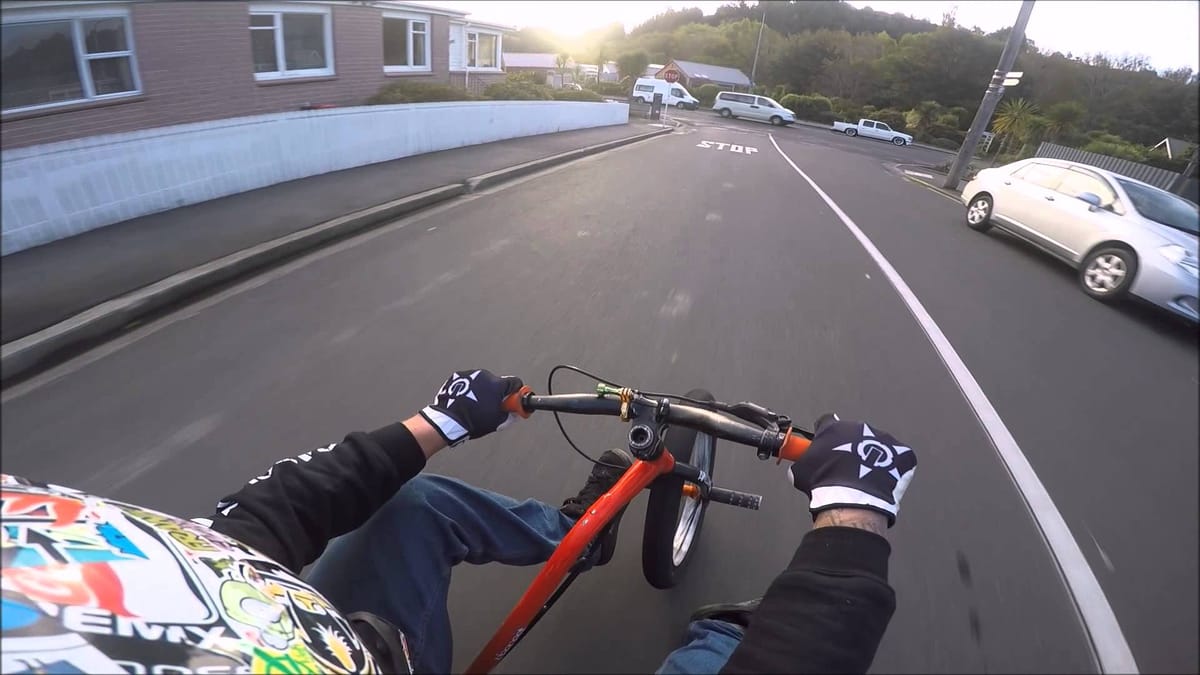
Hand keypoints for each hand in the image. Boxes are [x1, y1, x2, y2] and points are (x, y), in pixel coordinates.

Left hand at [419, 369, 523, 445]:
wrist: (448, 420)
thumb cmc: (473, 421)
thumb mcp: (497, 422)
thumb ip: (510, 415)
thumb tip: (515, 413)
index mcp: (497, 385)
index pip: (515, 382)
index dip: (515, 392)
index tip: (512, 400)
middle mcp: (485, 375)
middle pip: (497, 382)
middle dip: (497, 393)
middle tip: (492, 406)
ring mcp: (470, 374)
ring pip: (482, 382)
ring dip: (482, 390)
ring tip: (475, 405)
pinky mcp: (458, 376)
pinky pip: (469, 381)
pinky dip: (469, 389)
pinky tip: (465, 401)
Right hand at [787, 414, 916, 526]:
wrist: (852, 500)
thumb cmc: (825, 483)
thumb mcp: (801, 472)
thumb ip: (802, 463)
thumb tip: (799, 469)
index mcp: (833, 427)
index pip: (826, 422)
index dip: (824, 435)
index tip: (824, 445)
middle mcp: (859, 428)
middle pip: (853, 433)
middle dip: (850, 447)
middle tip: (845, 467)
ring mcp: (882, 440)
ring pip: (876, 445)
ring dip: (871, 457)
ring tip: (865, 478)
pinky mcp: (901, 454)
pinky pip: (898, 458)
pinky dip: (892, 468)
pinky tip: (883, 482)